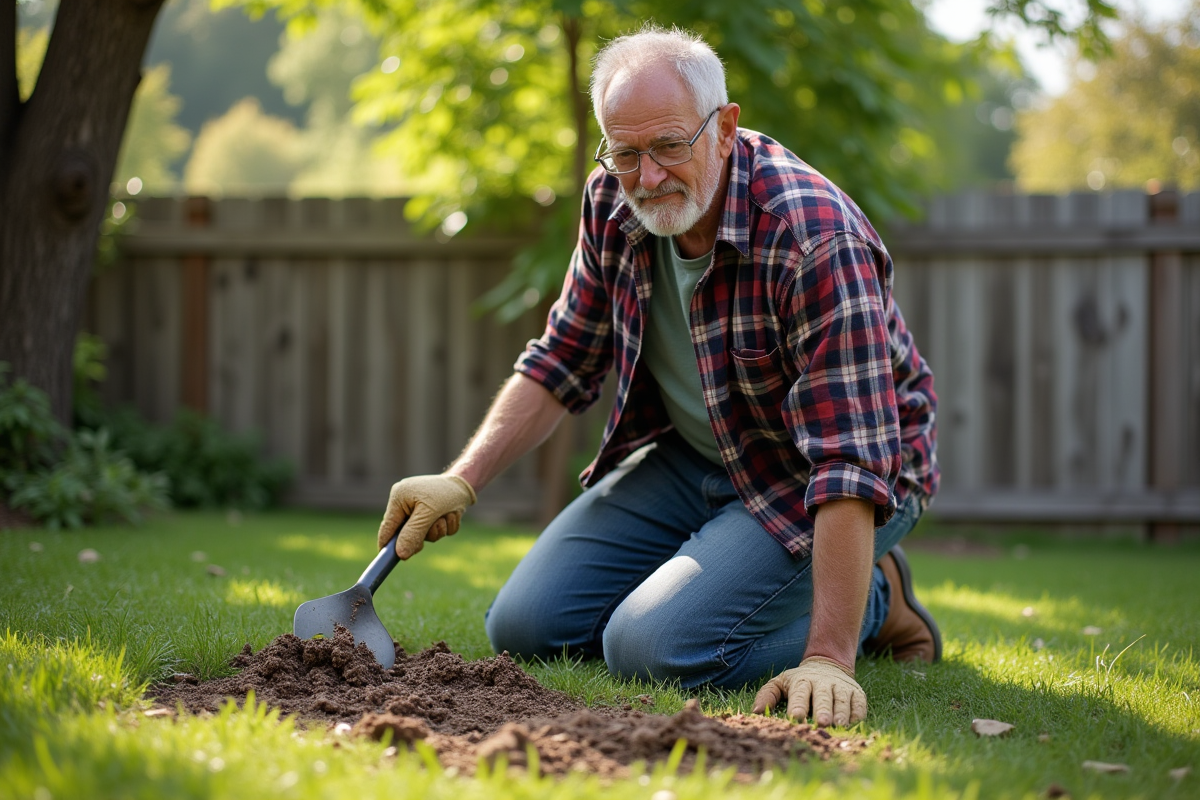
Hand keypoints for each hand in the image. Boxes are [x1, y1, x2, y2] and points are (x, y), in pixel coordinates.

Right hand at [377, 474, 475, 558]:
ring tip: (446, 516)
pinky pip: (435, 532)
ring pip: (424, 536)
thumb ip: (413, 533)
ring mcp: (418, 511)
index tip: (387, 559)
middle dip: (424, 534)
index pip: (388, 527)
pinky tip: (451, 515)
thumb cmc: (445, 494)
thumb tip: (400, 554)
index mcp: (398, 498)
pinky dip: (445, 527)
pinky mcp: (431, 516)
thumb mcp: (429, 513)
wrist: (466, 485)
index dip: (387, 544)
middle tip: (433, 529)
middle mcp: (405, 504)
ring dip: (438, 530)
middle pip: (405, 534)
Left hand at [752, 656, 866, 726]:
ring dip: (841, 713)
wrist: (827, 665)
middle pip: (823, 696)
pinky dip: (857, 714)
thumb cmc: (799, 682)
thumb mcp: (781, 683)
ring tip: (838, 725)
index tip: (796, 717)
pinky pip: (858, 704)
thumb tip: (755, 712)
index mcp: (803, 681)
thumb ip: (768, 695)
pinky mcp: (856, 693)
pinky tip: (853, 724)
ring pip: (842, 700)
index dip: (799, 704)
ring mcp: (841, 687)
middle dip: (822, 709)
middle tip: (821, 722)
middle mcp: (823, 683)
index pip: (800, 692)